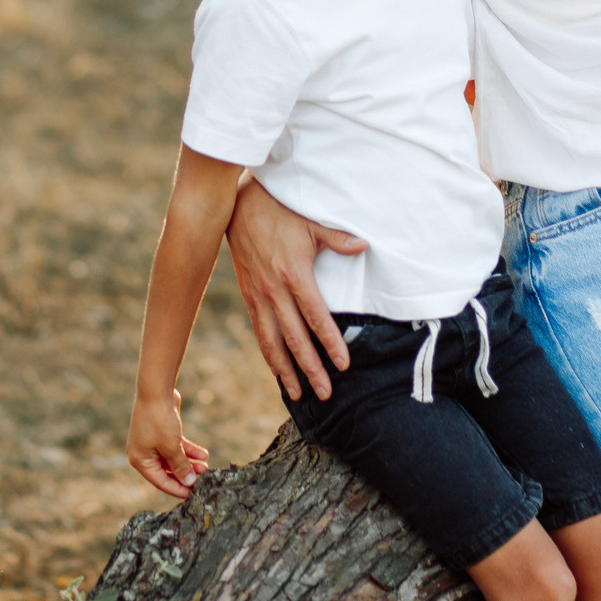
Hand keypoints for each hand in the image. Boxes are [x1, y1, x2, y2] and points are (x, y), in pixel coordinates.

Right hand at [127, 388, 211, 499]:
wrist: (157, 391)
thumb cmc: (160, 420)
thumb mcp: (171, 447)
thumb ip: (180, 466)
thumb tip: (188, 482)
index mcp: (141, 460)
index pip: (160, 482)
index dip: (178, 489)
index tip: (193, 495)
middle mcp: (145, 453)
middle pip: (168, 471)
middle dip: (186, 474)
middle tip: (203, 479)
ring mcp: (153, 442)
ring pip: (174, 458)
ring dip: (190, 463)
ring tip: (206, 466)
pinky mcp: (163, 432)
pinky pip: (177, 447)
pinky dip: (189, 450)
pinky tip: (203, 454)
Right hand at [224, 179, 366, 400]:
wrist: (238, 207)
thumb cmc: (281, 212)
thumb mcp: (311, 222)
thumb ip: (337, 239)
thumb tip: (363, 247)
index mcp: (294, 275)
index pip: (316, 318)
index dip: (330, 343)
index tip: (343, 365)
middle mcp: (274, 291)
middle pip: (295, 339)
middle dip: (310, 369)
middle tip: (326, 393)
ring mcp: (258, 296)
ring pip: (272, 342)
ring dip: (285, 370)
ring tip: (298, 394)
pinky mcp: (248, 295)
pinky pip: (259, 331)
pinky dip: (268, 353)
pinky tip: (276, 369)